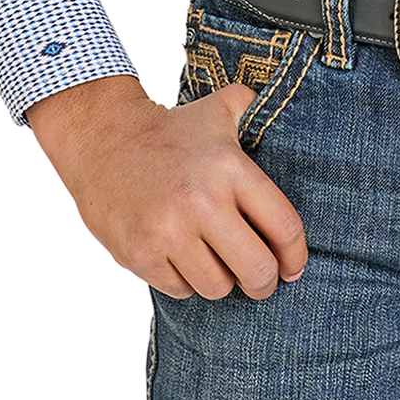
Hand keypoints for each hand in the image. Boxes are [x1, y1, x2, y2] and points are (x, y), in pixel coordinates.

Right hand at [26, 74, 308, 301]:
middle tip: (260, 279)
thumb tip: (287, 108)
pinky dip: (186, 280)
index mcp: (230, 168)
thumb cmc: (172, 129)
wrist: (103, 136)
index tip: (293, 267)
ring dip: (222, 280)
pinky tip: (181, 258)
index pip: (283, 226)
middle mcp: (202, 201)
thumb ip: (257, 108)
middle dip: (264, 282)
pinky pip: (181, 290)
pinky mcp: (140, 254)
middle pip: (257, 270)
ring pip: (218, 287)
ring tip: (215, 261)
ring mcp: (168, 231)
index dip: (295, 256)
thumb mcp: (219, 109)